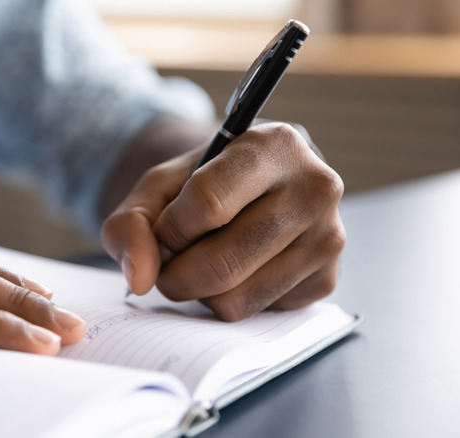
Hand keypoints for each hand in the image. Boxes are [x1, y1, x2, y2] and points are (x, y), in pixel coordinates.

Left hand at [102, 122, 344, 320]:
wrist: (252, 189)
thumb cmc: (202, 184)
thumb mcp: (157, 187)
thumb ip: (130, 224)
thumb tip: (141, 279)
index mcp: (275, 145)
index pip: (207, 205)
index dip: (170, 231)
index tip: (163, 231)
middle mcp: (315, 188)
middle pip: (221, 263)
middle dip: (175, 275)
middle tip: (168, 263)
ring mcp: (329, 237)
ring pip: (236, 298)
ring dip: (200, 292)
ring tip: (201, 261)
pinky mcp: (328, 280)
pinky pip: (257, 313)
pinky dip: (230, 301)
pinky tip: (236, 270)